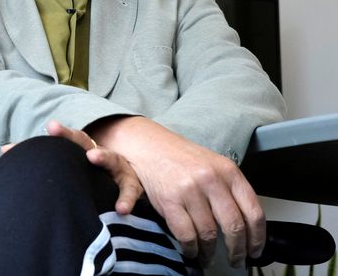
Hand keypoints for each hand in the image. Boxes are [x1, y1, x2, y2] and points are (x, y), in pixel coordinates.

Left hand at [1, 120, 143, 214]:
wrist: (123, 184)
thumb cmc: (88, 175)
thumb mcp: (69, 166)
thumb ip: (40, 159)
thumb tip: (4, 150)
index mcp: (81, 149)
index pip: (65, 139)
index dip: (55, 133)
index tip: (46, 126)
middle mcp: (98, 153)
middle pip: (83, 141)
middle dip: (69, 135)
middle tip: (53, 128)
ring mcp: (116, 167)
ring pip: (112, 159)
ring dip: (103, 157)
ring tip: (92, 157)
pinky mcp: (130, 185)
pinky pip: (129, 191)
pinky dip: (126, 199)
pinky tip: (121, 209)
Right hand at [89, 116, 264, 267]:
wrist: (148, 145)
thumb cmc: (180, 157)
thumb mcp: (212, 165)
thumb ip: (229, 190)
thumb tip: (244, 224)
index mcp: (228, 171)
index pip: (253, 211)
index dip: (257, 237)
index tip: (255, 250)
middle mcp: (211, 179)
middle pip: (233, 225)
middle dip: (237, 250)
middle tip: (236, 260)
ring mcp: (190, 190)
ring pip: (209, 233)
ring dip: (210, 252)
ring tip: (209, 257)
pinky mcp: (169, 200)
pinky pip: (186, 234)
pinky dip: (190, 248)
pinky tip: (191, 250)